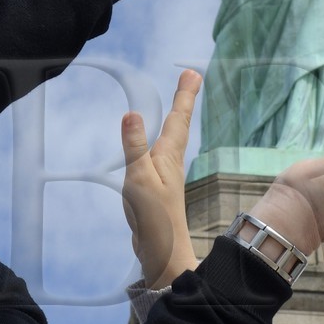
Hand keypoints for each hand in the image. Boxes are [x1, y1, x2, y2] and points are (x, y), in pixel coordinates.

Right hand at [121, 70, 201, 288]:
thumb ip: (135, 146)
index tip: (192, 73)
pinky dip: (160, 140)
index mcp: (168, 156)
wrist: (161, 251)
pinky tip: (155, 146)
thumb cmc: (153, 216)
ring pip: (171, 139)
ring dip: (175, 118)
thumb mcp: (139, 178)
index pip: (177, 118)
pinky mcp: (158, 187)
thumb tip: (132, 113)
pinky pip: (160, 154)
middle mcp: (171, 162)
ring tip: (177, 104)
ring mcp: (166, 175)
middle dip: (182, 101)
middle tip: (189, 78)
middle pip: (178, 124)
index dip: (183, 95)